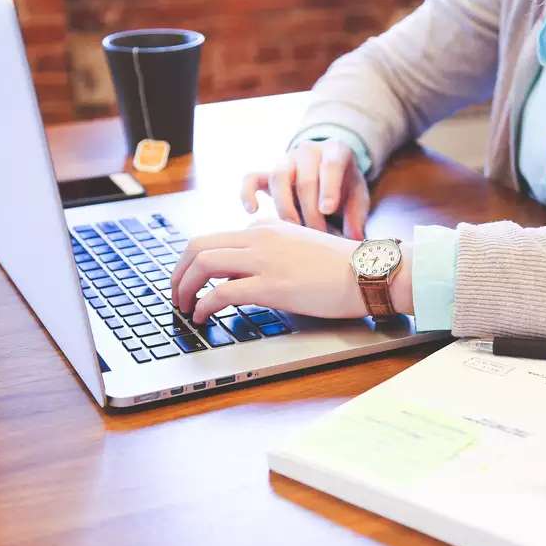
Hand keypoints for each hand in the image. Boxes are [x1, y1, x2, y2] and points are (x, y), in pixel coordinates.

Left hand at [171, 221, 413, 324]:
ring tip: (183, 307)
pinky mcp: (271, 285)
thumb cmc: (343, 267)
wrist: (369, 272)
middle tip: (176, 293)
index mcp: (267, 228)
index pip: (218, 239)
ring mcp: (264, 260)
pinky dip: (203, 305)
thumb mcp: (302, 247)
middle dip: (179, 272)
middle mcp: (260, 237)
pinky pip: (221, 292)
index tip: (193, 281)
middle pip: (199, 246)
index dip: (197, 263)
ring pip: (203, 264)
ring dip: (184, 287)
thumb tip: (252, 273)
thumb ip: (275, 252)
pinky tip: (203, 317)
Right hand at [240, 140, 369, 239]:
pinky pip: (251, 178)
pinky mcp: (267, 173)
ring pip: (278, 178)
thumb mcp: (357, 196)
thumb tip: (355, 239)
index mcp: (335, 151)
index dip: (328, 188)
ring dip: (285, 208)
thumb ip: (357, 215)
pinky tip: (253, 211)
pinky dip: (247, 193)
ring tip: (293, 231)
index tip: (327, 210)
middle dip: (310, 212)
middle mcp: (308, 151)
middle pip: (304, 180)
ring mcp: (285, 160)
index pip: (331, 165)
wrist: (327, 170)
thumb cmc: (345, 186)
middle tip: (318, 235)